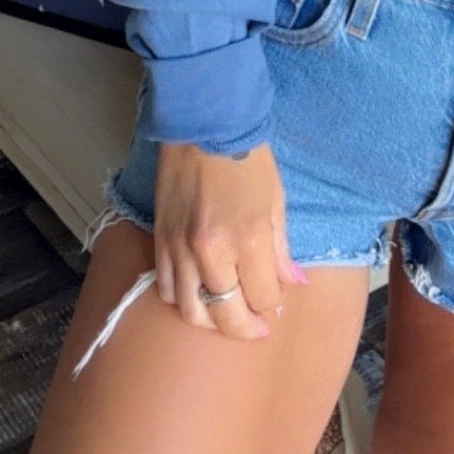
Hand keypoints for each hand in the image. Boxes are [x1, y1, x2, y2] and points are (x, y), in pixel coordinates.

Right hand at [153, 139, 306, 341]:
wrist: (204, 126)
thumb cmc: (247, 159)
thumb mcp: (276, 201)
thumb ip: (281, 249)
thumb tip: (293, 283)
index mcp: (250, 239)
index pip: (263, 297)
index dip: (272, 303)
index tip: (275, 296)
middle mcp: (213, 252)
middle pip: (227, 315)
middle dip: (246, 327)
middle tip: (257, 326)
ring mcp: (181, 249)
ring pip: (192, 311)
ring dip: (212, 321)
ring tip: (226, 315)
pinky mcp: (160, 242)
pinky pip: (166, 289)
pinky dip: (183, 300)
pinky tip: (197, 294)